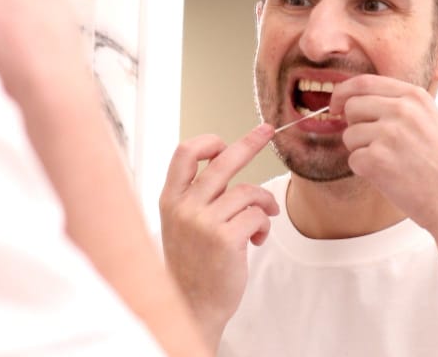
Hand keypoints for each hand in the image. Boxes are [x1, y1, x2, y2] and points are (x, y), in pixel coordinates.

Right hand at [159, 124, 278, 346]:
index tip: (224, 143)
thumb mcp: (181, 224)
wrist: (192, 306)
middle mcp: (184, 207)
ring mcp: (204, 222)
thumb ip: (197, 195)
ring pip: (248, 192)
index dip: (207, 142)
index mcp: (170, 200)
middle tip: (266, 131)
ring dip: (263, 204)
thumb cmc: (192, 265)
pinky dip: (264, 225)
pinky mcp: (226, 239)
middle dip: (250, 142)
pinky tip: (256, 240)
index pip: (184, 154)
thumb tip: (225, 161)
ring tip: (263, 219)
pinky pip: (258, 215)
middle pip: (223, 161)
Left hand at [329, 75, 437, 233]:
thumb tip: (355, 100)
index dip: (344, 93)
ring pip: (349, 135)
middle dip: (354, 126)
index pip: (364, 82)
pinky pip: (353, 160)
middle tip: (374, 145)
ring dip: (362, 151)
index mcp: (414, 96)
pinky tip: (390, 177)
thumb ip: (398, 106)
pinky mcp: (376, 159)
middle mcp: (401, 110)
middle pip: (351, 106)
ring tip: (391, 163)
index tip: (337, 104)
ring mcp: (388, 134)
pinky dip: (365, 171)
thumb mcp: (430, 120)